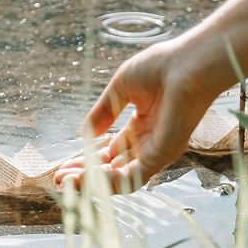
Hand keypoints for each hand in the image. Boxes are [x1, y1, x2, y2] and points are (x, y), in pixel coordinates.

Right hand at [55, 35, 224, 191]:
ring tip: (66, 182)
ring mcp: (156, 151)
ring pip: (120, 179)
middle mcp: (148, 142)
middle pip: (112, 169)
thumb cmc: (162, 66)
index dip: (86, 160)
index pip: (110, 152)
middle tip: (59, 178)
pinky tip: (86, 178)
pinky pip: (133, 178)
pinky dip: (109, 182)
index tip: (64, 165)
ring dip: (92, 183)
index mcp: (141, 125)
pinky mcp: (162, 155)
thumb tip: (84, 134)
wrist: (188, 63)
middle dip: (85, 175)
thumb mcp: (121, 88)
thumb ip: (103, 112)